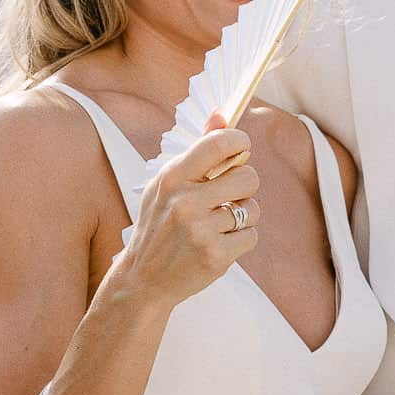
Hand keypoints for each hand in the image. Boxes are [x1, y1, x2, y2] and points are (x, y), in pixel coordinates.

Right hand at [115, 123, 259, 310]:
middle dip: (245, 186)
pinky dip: (241, 240)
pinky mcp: (215, 256)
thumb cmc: (158, 225)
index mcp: (172, 177)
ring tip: (219, 223)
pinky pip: (252, 236)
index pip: (218, 144)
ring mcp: (200, 230)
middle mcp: (185, 202)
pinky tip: (220, 243)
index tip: (241, 148)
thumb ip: (197, 152)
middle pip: (248, 177)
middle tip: (229, 196)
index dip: (239, 142)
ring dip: (243, 216)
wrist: (142, 279)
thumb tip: (222, 114)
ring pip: (253, 209)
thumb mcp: (166, 185)